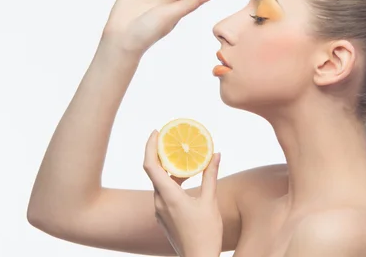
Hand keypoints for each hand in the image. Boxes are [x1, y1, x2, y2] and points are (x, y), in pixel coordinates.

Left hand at [143, 130, 222, 256]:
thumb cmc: (205, 234)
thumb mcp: (210, 202)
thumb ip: (211, 176)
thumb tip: (216, 154)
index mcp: (168, 196)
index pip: (151, 165)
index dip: (150, 146)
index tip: (156, 131)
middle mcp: (159, 202)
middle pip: (154, 171)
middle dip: (162, 153)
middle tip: (172, 139)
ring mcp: (159, 211)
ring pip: (160, 182)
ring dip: (170, 169)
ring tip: (184, 158)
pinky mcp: (163, 217)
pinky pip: (163, 193)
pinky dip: (172, 181)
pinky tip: (186, 179)